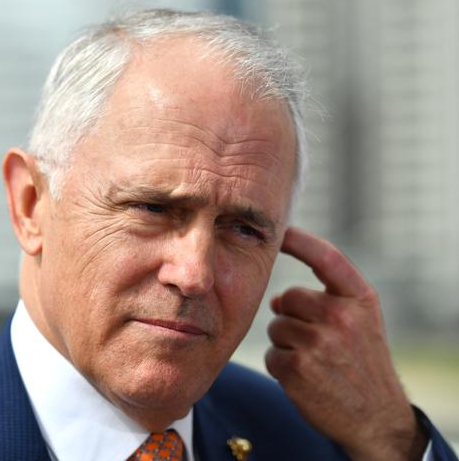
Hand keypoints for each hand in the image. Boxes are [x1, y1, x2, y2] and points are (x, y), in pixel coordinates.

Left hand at [265, 227, 427, 460]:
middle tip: (315, 340)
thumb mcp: (360, 322)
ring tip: (315, 361)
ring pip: (275, 326)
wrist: (377, 417)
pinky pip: (270, 354)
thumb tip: (276, 299)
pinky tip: (305, 377)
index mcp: (360, 299)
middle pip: (287, 297)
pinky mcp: (297, 368)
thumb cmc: (362, 362)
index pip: (326, 257)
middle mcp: (341, 317)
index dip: (299, 240)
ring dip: (286, 343)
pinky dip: (281, 366)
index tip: (281, 230)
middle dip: (291, 316)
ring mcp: (319, 343)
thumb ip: (325, 300)